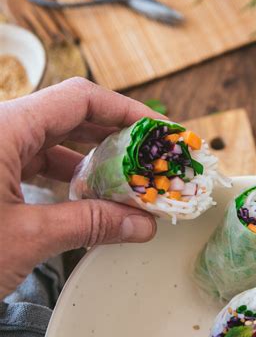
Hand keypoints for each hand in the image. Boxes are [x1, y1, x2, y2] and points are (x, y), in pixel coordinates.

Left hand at [0, 77, 162, 298]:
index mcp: (4, 128)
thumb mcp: (26, 238)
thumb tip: (142, 226)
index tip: (158, 130)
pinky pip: (31, 162)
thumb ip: (90, 225)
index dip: (125, 109)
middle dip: (113, 138)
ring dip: (90, 162)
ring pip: (51, 141)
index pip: (79, 97)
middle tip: (150, 160)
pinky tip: (86, 199)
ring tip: (126, 185)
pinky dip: (63, 178)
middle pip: (68, 116)